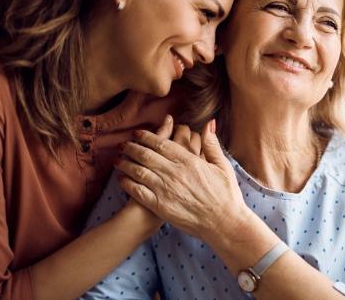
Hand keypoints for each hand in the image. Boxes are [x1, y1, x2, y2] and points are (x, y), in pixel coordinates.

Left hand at [115, 118, 248, 239]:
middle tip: (123, 144)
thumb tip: (209, 123)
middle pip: (145, 155)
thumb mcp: (222, 165)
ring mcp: (166, 189)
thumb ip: (212, 144)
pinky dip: (127, 183)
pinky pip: (138, 191)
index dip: (146, 137)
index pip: (161, 144)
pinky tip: (121, 179)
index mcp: (189, 160)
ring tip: (118, 160)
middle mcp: (174, 173)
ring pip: (138, 171)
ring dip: (125, 163)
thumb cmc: (226, 194)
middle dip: (131, 147)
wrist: (224, 223)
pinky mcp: (160, 206)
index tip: (137, 133)